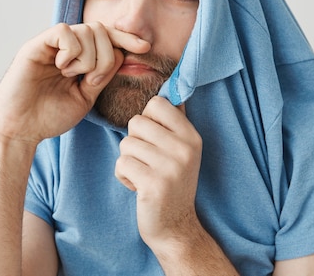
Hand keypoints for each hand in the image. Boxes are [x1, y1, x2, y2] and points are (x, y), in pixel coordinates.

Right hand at [0, 22, 150, 144]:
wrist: (20, 129)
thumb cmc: (49, 117)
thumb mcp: (86, 97)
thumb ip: (103, 76)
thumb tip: (124, 56)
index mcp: (78, 58)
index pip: (107, 38)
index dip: (127, 39)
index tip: (145, 48)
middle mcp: (65, 47)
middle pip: (101, 30)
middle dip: (106, 56)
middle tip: (92, 80)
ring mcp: (50, 45)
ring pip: (86, 30)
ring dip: (88, 58)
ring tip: (72, 76)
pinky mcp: (35, 45)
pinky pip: (65, 32)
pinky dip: (71, 51)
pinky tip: (62, 67)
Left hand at [115, 96, 202, 249]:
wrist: (175, 226)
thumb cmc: (171, 182)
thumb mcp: (182, 150)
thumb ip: (173, 122)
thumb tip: (169, 86)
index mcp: (191, 136)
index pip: (157, 103)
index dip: (147, 120)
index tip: (155, 140)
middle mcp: (185, 148)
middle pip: (136, 122)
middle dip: (134, 142)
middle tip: (148, 162)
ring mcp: (171, 167)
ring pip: (126, 143)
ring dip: (128, 161)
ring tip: (144, 175)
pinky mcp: (153, 184)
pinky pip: (121, 163)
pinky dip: (124, 176)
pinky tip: (138, 187)